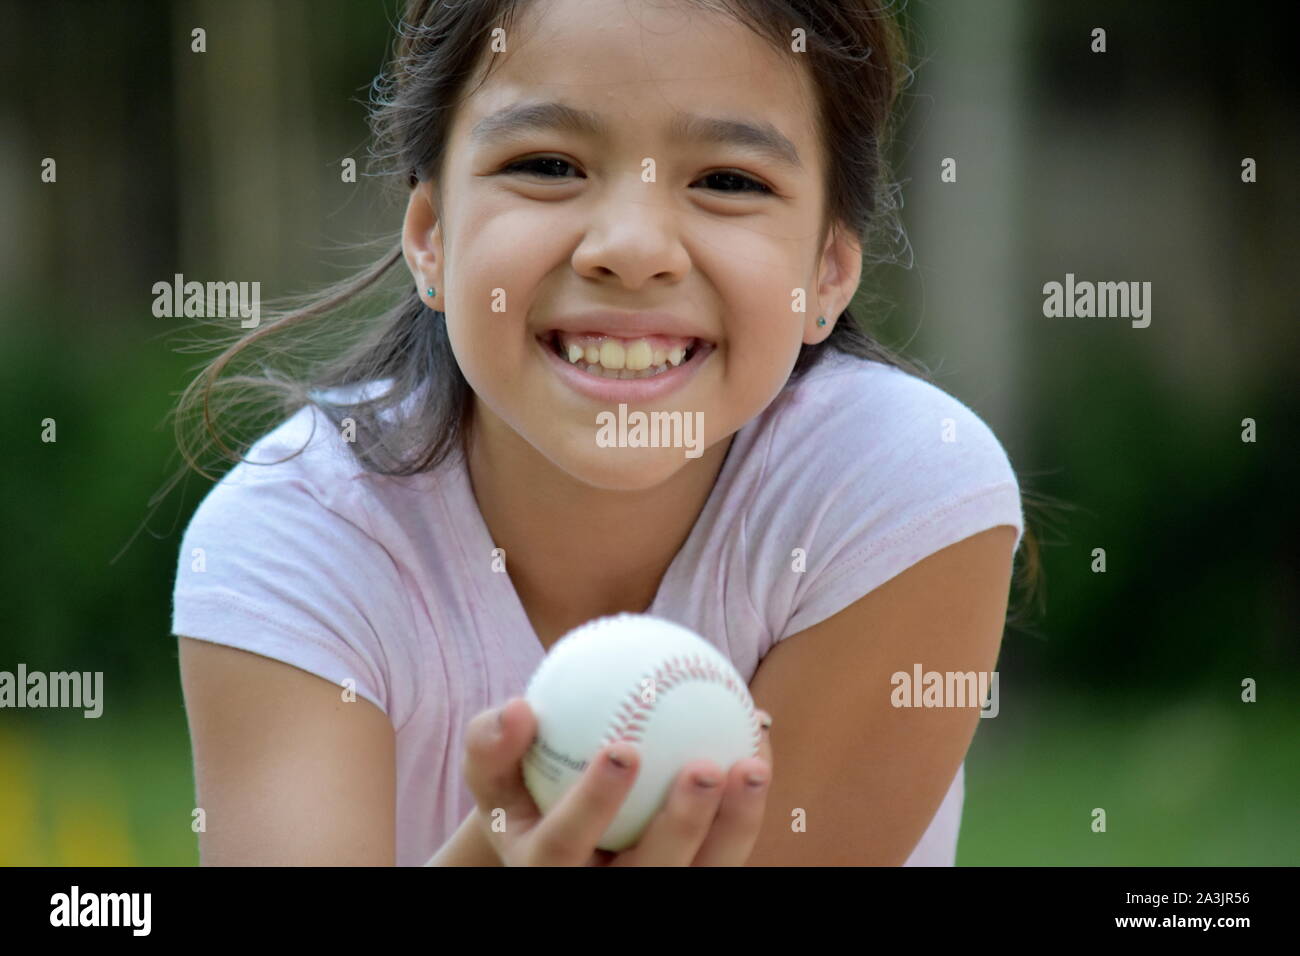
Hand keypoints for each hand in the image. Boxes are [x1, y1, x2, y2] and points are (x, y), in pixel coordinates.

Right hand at [461, 697, 773, 865]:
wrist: (553, 843)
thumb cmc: (520, 792)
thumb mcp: (491, 773)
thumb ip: (491, 742)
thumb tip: (518, 708)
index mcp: (543, 870)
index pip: (565, 846)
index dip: (594, 804)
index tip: (622, 749)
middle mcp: (599, 896)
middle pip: (648, 877)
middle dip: (681, 826)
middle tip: (705, 766)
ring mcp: (650, 898)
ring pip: (701, 876)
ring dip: (734, 825)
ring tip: (753, 766)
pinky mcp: (688, 885)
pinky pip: (725, 855)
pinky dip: (746, 809)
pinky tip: (760, 751)